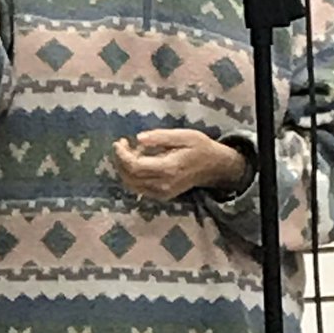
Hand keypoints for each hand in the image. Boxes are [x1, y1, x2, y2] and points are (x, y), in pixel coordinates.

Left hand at [113, 129, 250, 201]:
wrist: (214, 166)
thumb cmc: (199, 147)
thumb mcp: (184, 135)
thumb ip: (160, 137)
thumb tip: (138, 138)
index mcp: (168, 168)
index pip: (135, 166)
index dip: (122, 155)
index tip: (119, 142)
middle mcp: (163, 185)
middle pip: (129, 177)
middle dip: (120, 160)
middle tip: (122, 144)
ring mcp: (162, 193)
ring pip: (132, 185)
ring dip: (124, 169)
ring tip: (130, 151)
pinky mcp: (162, 196)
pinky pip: (139, 188)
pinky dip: (133, 176)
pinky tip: (139, 162)